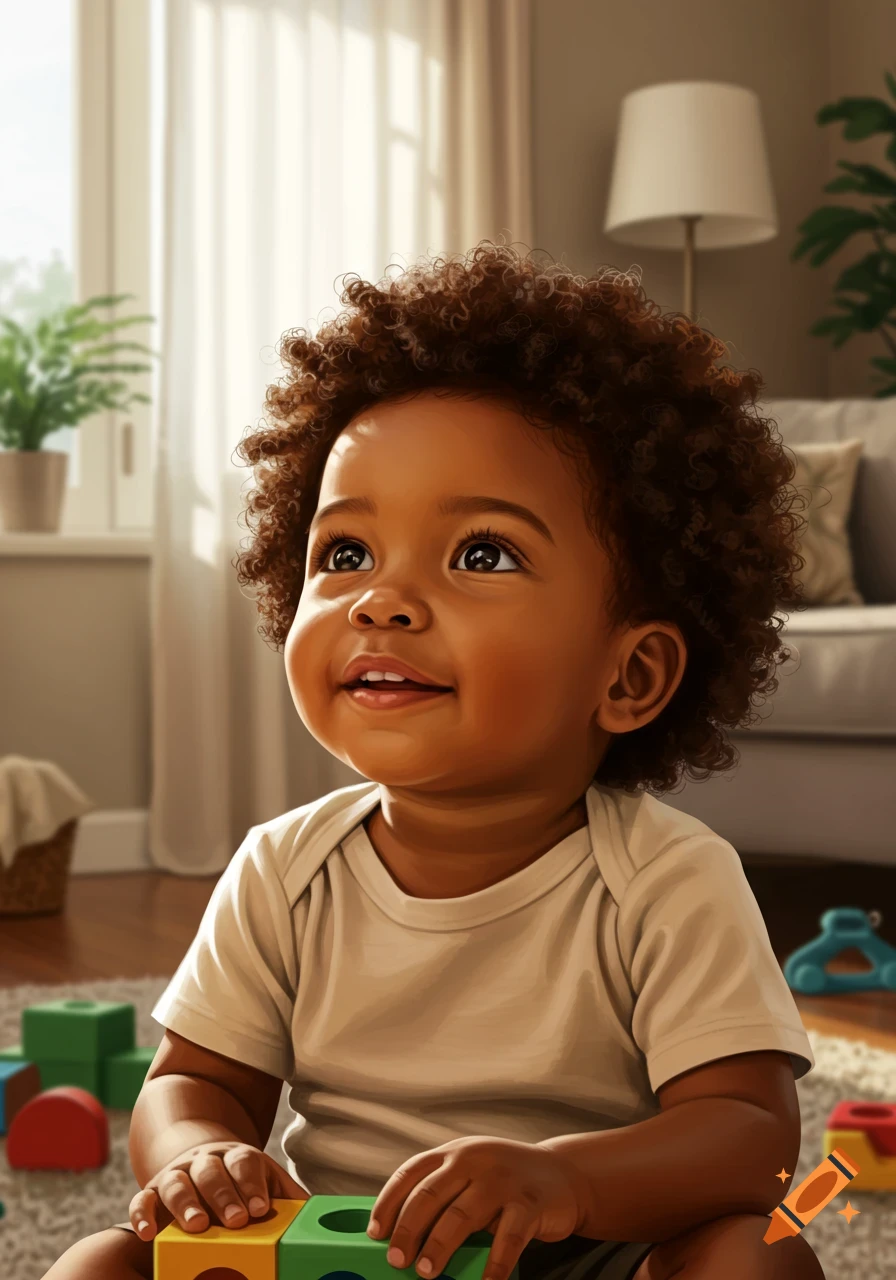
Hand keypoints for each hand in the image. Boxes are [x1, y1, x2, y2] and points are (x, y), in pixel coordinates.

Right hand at [128, 1140, 310, 1240]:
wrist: (200, 1157)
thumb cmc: (241, 1181)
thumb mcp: (267, 1181)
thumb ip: (290, 1198)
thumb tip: (324, 1217)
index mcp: (238, 1158)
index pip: (246, 1164)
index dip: (252, 1184)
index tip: (261, 1208)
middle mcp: (206, 1161)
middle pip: (213, 1172)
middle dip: (224, 1195)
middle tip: (236, 1220)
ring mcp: (177, 1173)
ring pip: (178, 1183)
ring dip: (186, 1203)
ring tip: (196, 1226)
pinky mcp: (152, 1190)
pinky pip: (143, 1199)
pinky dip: (142, 1213)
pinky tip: (148, 1233)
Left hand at [366, 1137, 591, 1279]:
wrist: (562, 1174)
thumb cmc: (504, 1181)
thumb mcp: (471, 1174)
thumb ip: (443, 1194)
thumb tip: (402, 1237)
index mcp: (454, 1153)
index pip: (410, 1173)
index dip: (388, 1203)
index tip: (375, 1233)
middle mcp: (474, 1159)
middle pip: (430, 1194)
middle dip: (408, 1230)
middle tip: (396, 1259)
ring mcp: (502, 1180)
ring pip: (462, 1214)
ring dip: (440, 1246)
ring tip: (426, 1272)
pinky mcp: (529, 1203)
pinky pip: (508, 1237)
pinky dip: (494, 1264)